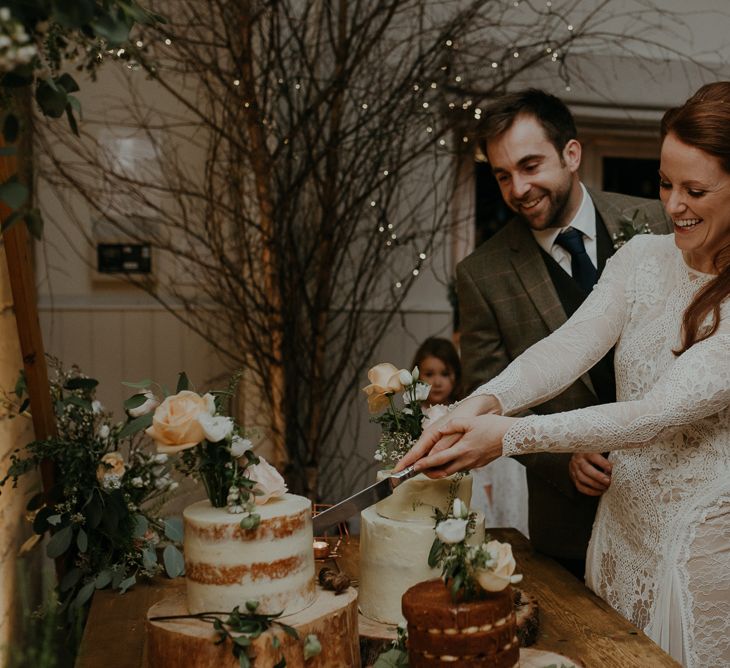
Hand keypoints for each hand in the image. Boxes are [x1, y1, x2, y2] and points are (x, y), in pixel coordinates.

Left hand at [395, 413, 516, 477]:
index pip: (439, 459)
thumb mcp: (470, 421)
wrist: (512, 436)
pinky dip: (451, 467)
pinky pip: (461, 468)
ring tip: (429, 468)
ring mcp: (473, 464)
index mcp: (463, 449)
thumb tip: (440, 430)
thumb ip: (452, 425)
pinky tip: (447, 462)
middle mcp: (467, 460)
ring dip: (440, 471)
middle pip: (443, 471)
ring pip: (452, 471)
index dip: (425, 463)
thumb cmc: (492, 426)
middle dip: (429, 472)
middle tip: (418, 470)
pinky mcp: (479, 464)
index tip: (414, 466)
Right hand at [569, 453, 611, 495]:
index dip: (602, 463)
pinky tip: (599, 491)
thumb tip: (618, 464)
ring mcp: (573, 469)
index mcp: (584, 451)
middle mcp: (577, 460)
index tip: (611, 469)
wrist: (579, 455)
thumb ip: (606, 456)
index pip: (593, 456)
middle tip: (608, 482)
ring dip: (595, 485)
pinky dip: (590, 491)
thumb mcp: (598, 450)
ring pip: (582, 478)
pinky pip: (580, 486)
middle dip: (598, 477)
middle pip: (586, 469)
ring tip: (605, 487)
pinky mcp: (573, 477)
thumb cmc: (594, 453)